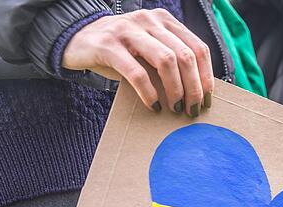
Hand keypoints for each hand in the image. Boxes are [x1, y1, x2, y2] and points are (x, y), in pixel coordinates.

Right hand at [63, 9, 213, 115]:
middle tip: (193, 109)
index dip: (206, 76)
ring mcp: (128, 30)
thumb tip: (197, 93)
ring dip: (176, 90)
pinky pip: (136, 72)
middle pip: (186, 56)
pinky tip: (153, 106)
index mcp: (164, 20)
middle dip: (194, 87)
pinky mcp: (108, 44)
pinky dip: (149, 93)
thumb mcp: (148, 51)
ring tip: (176, 109)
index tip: (207, 99)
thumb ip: (170, 62)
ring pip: (166, 61)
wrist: (75, 40)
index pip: (198, 47)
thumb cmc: (120, 52)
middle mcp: (149, 20)